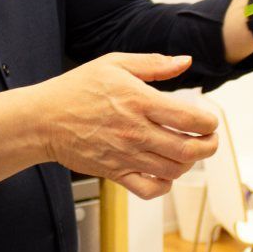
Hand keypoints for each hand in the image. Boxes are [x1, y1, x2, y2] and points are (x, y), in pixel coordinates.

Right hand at [33, 53, 218, 198]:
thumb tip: (185, 61)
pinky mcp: (115, 173)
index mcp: (139, 101)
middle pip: (188, 149)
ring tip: (189, 152)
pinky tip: (165, 173)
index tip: (208, 120)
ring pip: (173, 170)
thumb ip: (153, 64)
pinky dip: (164, 186)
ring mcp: (126, 155)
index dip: (209, 122)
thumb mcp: (114, 64)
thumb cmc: (76, 89)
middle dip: (209, 146)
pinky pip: (149, 189)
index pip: (190, 119)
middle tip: (210, 140)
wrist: (43, 119)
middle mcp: (135, 131)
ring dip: (189, 163)